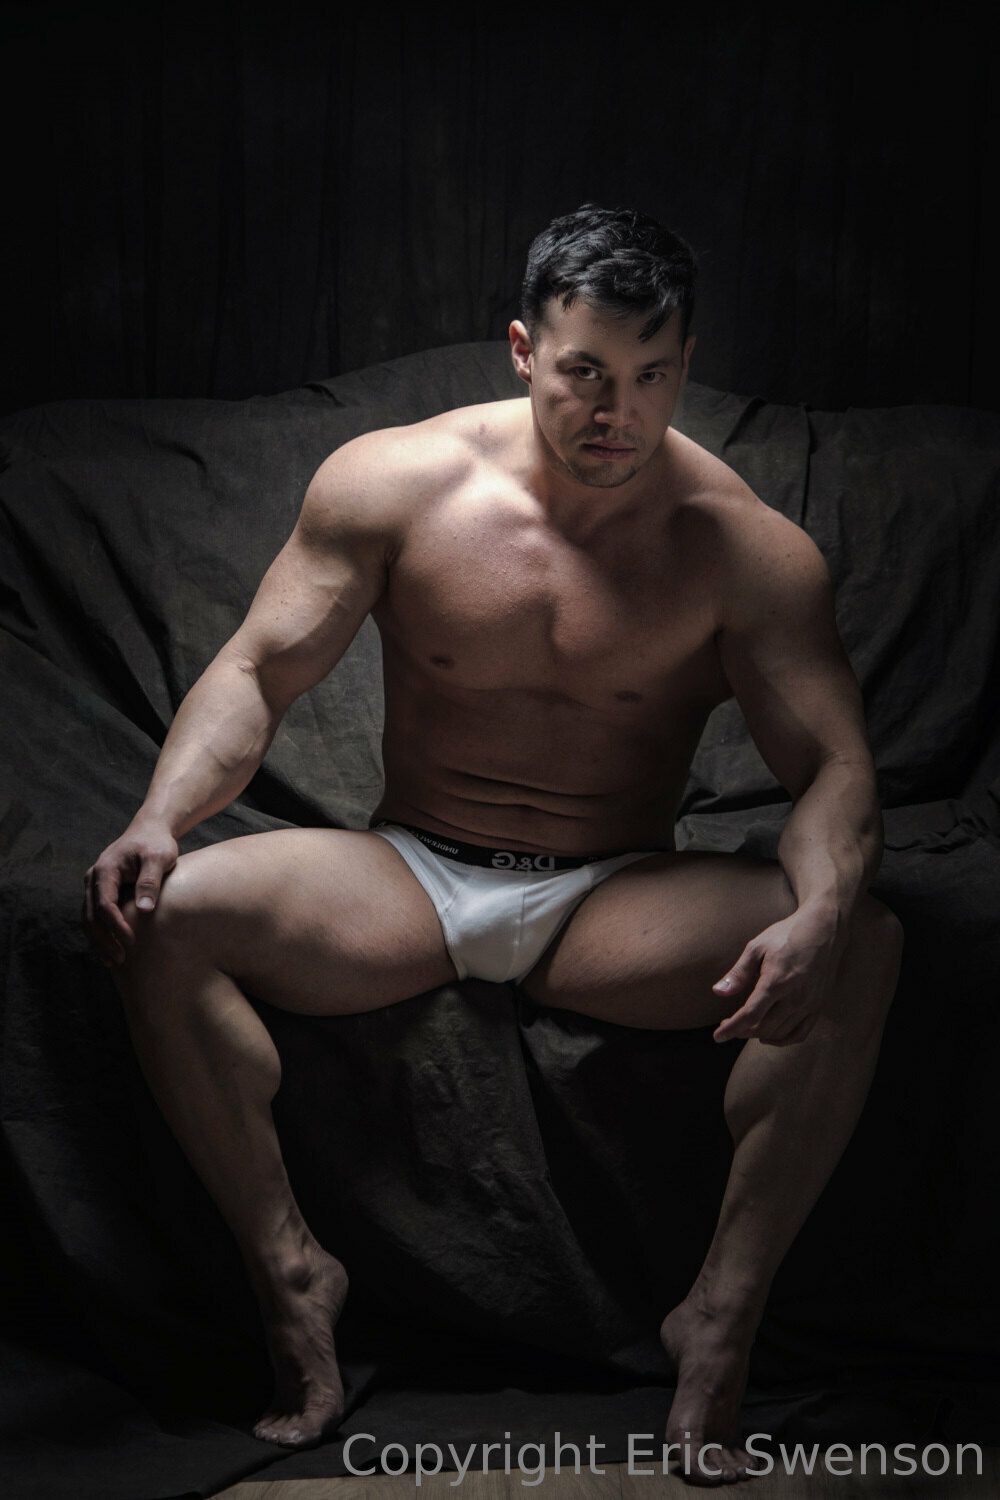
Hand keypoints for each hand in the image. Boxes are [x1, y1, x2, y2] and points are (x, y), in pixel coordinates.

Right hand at [81, 818, 178, 967]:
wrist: (149, 830)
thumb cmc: (156, 843)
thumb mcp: (158, 857)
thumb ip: (150, 881)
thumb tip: (144, 910)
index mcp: (105, 870)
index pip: (105, 905)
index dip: (116, 926)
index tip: (131, 941)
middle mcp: (94, 879)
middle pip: (91, 916)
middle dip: (104, 940)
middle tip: (120, 959)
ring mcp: (95, 885)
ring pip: (89, 919)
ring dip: (99, 941)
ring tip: (113, 961)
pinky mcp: (101, 891)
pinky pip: (95, 916)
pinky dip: (100, 933)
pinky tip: (111, 949)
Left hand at [712, 907, 843, 1046]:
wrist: (822, 929)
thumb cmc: (786, 935)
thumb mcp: (757, 947)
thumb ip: (739, 973)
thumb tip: (718, 992)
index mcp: (776, 981)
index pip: (750, 1015)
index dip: (732, 1028)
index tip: (718, 1036)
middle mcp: (795, 997)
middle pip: (764, 1027)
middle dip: (742, 1031)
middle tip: (728, 1024)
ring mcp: (809, 1004)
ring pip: (780, 1033)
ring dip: (759, 1035)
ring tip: (744, 1028)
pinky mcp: (818, 1005)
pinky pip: (800, 1033)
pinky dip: (782, 1040)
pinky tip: (769, 1036)